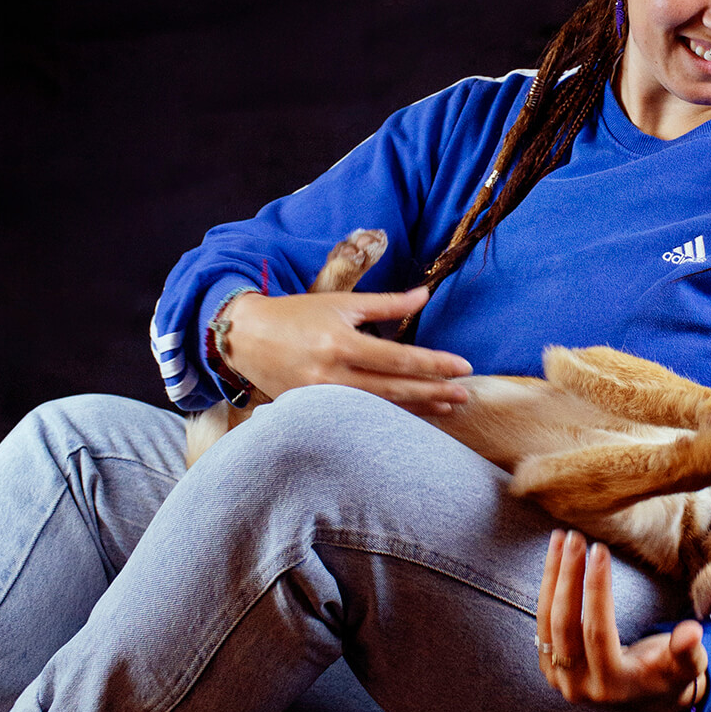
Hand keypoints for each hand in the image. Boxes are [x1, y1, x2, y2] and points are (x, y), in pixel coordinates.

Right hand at [225, 286, 472, 416]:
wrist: (245, 337)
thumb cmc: (296, 314)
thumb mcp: (342, 302)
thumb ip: (386, 304)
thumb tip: (425, 295)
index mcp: (341, 342)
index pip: (399, 358)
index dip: (434, 364)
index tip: (463, 366)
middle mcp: (332, 374)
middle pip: (394, 389)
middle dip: (434, 392)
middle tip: (465, 394)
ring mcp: (322, 398)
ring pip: (380, 408)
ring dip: (417, 408)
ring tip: (448, 407)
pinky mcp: (313, 411)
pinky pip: (360, 416)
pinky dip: (389, 416)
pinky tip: (411, 415)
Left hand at [535, 530, 707, 711]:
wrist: (644, 697)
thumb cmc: (668, 674)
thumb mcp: (687, 666)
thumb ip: (689, 651)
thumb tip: (692, 632)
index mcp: (614, 686)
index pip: (598, 632)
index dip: (597, 590)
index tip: (599, 550)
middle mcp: (580, 687)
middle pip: (565, 626)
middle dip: (568, 576)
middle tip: (575, 538)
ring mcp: (560, 680)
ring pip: (547, 622)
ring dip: (552, 577)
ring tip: (559, 539)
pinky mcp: (550, 668)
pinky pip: (542, 623)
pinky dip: (547, 589)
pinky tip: (554, 560)